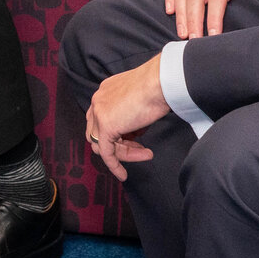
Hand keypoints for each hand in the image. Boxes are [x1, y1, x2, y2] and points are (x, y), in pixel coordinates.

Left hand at [83, 55, 173, 181]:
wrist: (160, 82)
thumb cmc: (158, 86)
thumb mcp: (140, 99)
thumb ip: (132, 114)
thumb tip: (135, 130)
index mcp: (105, 91)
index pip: (103, 118)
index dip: (118, 131)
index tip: (136, 138)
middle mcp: (98, 100)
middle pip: (100, 132)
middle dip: (120, 144)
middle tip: (140, 149)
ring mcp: (99, 113)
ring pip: (103, 144)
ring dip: (124, 153)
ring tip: (146, 154)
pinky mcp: (106, 127)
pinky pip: (106, 153)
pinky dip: (114, 165)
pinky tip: (123, 175)